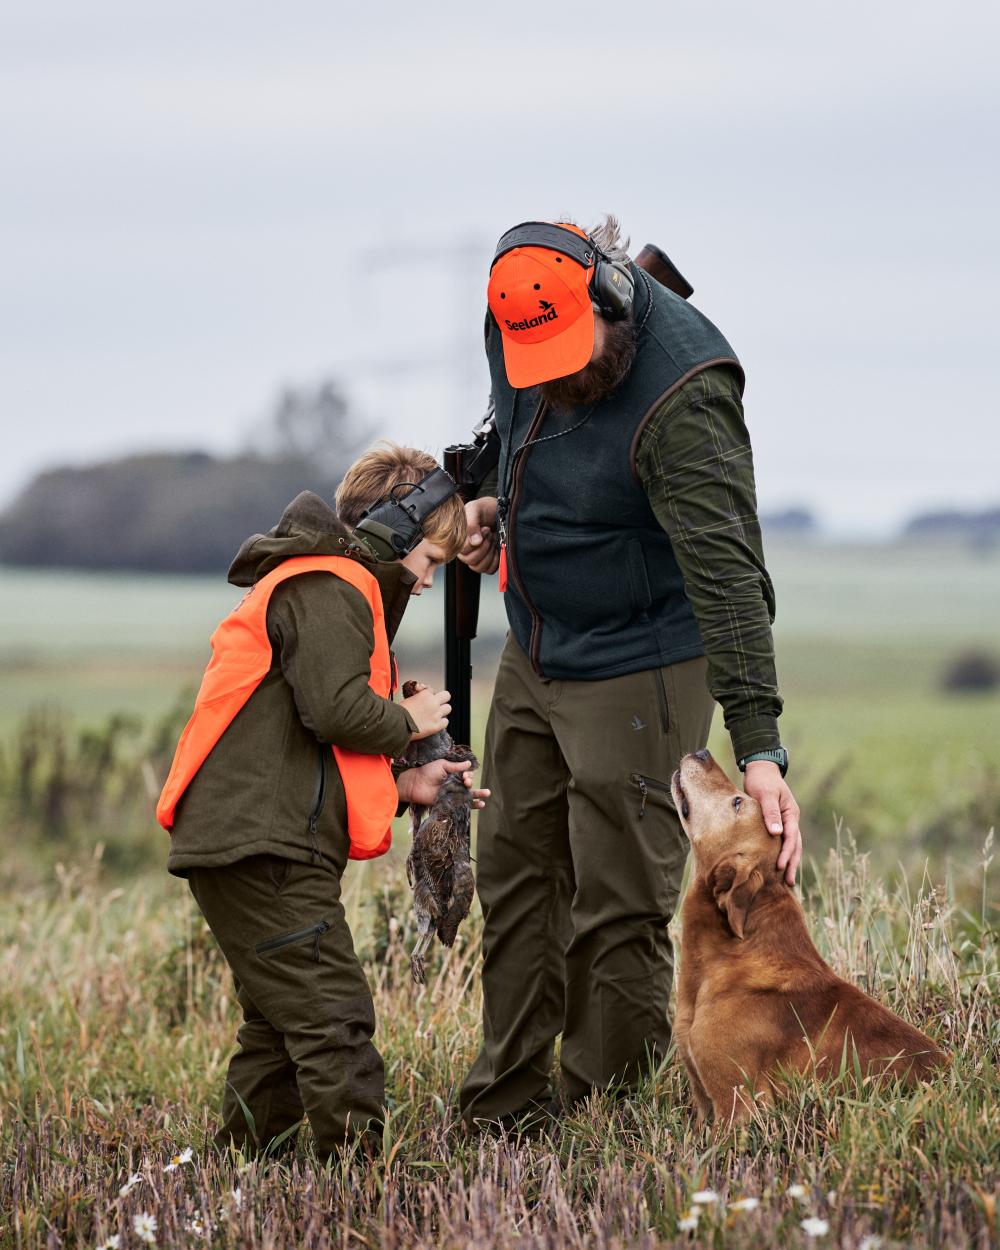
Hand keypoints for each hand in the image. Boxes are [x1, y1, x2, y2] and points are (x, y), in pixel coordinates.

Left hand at [396, 759, 490, 808]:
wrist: (416, 784)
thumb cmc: (428, 771)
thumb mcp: (443, 765)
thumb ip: (456, 766)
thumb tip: (469, 764)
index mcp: (453, 774)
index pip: (467, 775)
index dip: (469, 775)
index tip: (465, 775)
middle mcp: (455, 784)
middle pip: (469, 784)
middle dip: (471, 783)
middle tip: (467, 782)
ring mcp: (453, 794)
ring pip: (469, 795)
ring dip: (478, 794)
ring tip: (487, 793)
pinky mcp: (450, 802)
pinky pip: (463, 804)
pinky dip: (472, 805)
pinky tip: (481, 804)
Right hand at [401, 686, 450, 739]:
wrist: (398, 725)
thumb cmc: (398, 713)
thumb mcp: (406, 699)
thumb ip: (416, 698)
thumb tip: (416, 699)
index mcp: (424, 695)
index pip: (432, 690)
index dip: (429, 694)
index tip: (426, 698)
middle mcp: (433, 703)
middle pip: (446, 695)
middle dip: (442, 699)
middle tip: (437, 703)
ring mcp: (436, 715)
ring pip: (448, 708)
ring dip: (443, 711)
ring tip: (436, 714)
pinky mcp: (436, 726)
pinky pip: (446, 722)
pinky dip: (442, 722)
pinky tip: (436, 723)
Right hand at [460, 497, 499, 574]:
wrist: (500, 510)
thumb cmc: (485, 508)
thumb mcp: (476, 509)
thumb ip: (471, 524)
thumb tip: (474, 542)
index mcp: (459, 539)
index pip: (463, 551)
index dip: (475, 542)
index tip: (485, 529)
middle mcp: (465, 551)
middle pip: (471, 561)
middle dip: (485, 546)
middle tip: (490, 534)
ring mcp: (477, 558)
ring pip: (480, 567)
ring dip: (490, 553)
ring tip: (493, 539)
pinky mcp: (488, 562)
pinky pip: (490, 570)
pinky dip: (496, 560)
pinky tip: (497, 548)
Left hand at [743, 760, 801, 884]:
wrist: (761, 769)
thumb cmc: (762, 780)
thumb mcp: (765, 794)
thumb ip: (770, 812)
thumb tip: (777, 833)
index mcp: (790, 813)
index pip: (791, 838)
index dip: (787, 853)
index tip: (781, 867)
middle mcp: (791, 819)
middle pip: (795, 845)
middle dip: (792, 864)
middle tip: (790, 883)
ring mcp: (786, 822)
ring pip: (791, 845)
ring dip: (790, 862)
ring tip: (788, 881)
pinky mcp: (777, 823)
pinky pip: (782, 841)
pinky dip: (782, 854)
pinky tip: (778, 866)